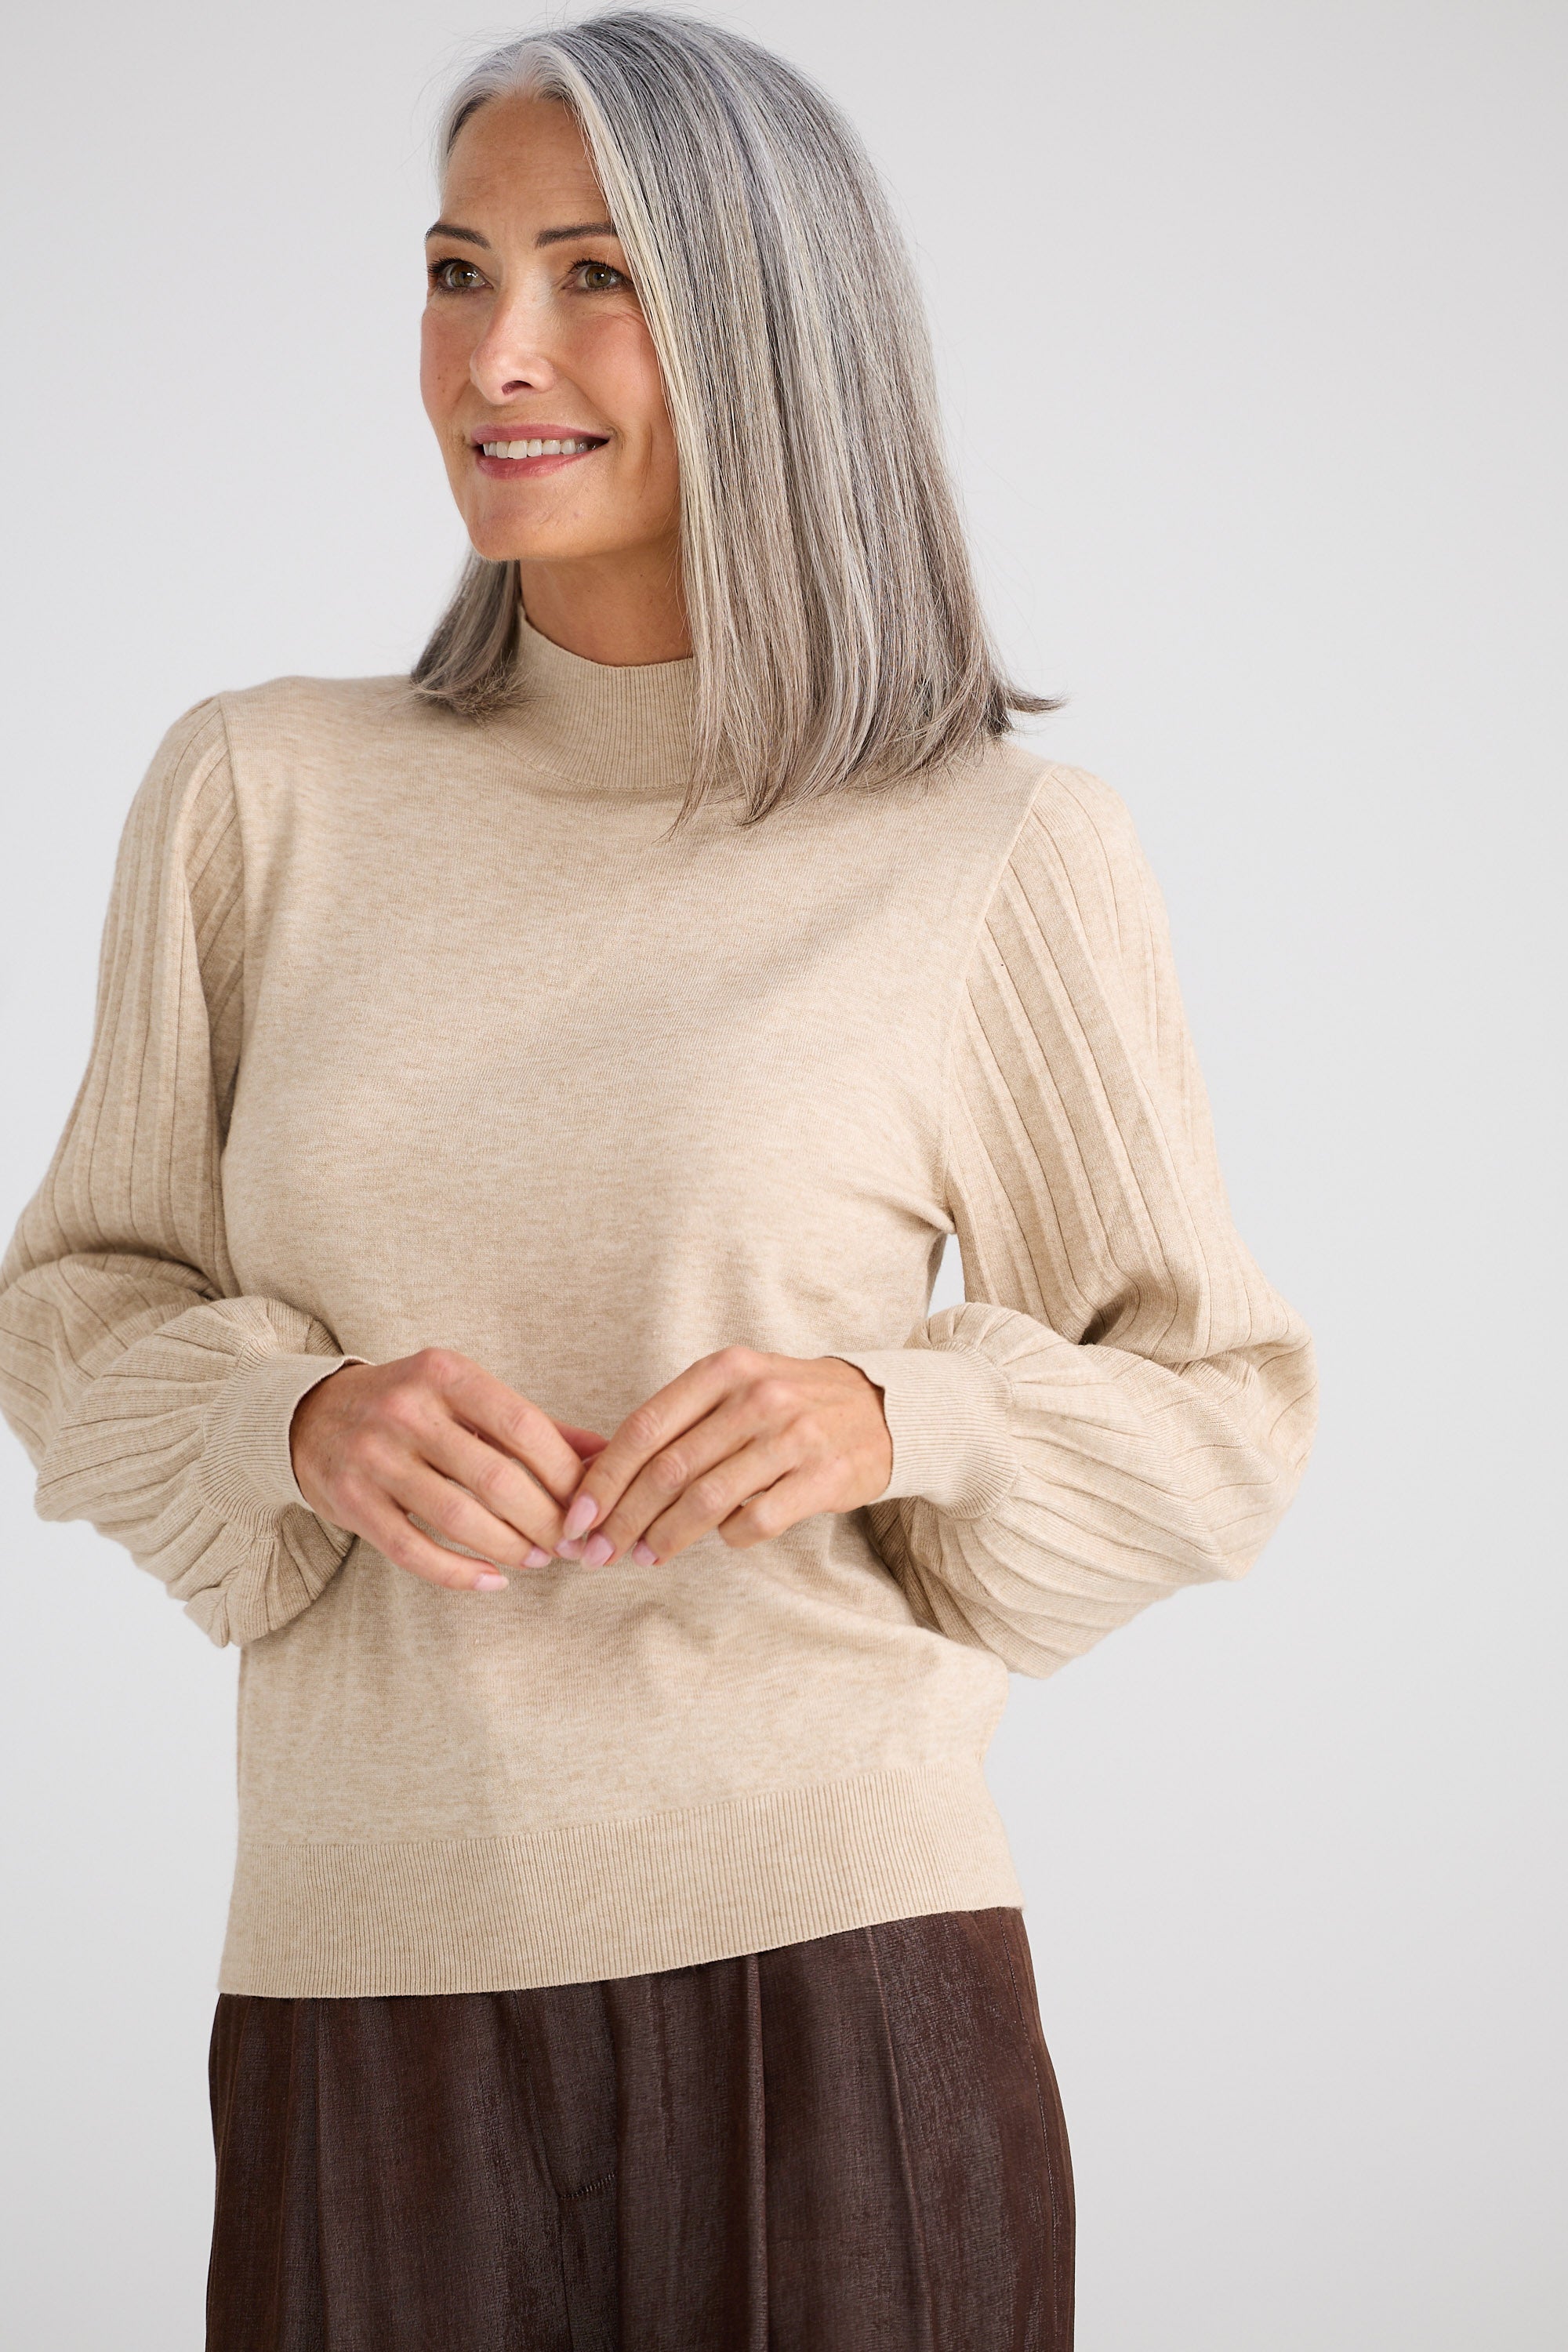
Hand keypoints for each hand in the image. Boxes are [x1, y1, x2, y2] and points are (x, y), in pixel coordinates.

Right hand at [290, 1349, 607, 1592]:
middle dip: (546, 1521)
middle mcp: (407, 1410)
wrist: (309, 1414)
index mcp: (445, 1374)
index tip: (590, 1504)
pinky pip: (412, 1549)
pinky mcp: (350, 1501)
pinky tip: (492, 1580)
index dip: (565, 1474)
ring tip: (539, 1560)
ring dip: (510, 1548)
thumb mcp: (465, 1395)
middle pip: (496, 1479)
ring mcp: (374, 1457)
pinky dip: (458, 1573)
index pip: (523, 1427)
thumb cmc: (409, 1406)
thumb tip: (607, 1455)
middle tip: (572, 1543)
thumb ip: (534, 1425)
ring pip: (458, 1518)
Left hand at [551, 1347, 892, 1567]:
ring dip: (665, 1537)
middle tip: (597, 1553)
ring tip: (643, 1557)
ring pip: (706, 1500)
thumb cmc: (789, 1403)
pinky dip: (728, 1539)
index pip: (645, 1427)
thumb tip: (604, 1478)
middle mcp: (756, 1397)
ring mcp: (793, 1436)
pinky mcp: (823, 1476)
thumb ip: (680, 1422)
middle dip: (623, 1518)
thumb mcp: (736, 1387)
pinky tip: (719, 1542)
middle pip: (668, 1469)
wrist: (881, 1408)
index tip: (577, 1516)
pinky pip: (757, 1521)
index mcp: (724, 1370)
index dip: (603, 1478)